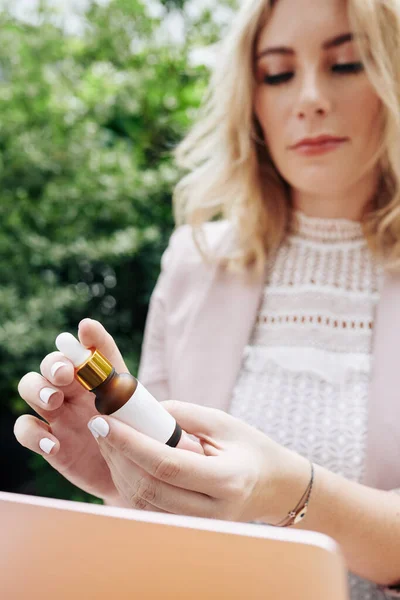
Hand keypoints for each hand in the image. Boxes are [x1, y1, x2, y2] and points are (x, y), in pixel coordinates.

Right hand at [14, 318, 128, 504]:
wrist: (131, 473)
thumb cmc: (132, 430)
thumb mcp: (130, 400)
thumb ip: (113, 368)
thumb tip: (89, 328)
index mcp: (93, 376)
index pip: (79, 351)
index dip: (79, 343)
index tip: (85, 334)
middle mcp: (71, 389)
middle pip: (49, 365)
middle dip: (53, 366)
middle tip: (65, 376)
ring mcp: (56, 414)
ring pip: (30, 388)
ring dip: (37, 390)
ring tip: (53, 402)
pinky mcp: (47, 440)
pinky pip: (25, 429)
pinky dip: (33, 434)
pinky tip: (52, 445)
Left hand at [88, 400, 309, 521]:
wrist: (272, 485)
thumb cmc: (249, 448)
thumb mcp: (222, 422)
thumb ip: (182, 415)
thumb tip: (140, 411)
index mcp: (227, 480)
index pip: (167, 465)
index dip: (130, 444)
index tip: (105, 421)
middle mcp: (213, 510)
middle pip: (149, 487)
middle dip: (117, 454)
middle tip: (100, 426)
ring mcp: (200, 525)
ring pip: (142, 502)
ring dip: (118, 469)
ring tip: (108, 439)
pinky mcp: (188, 528)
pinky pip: (147, 509)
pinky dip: (129, 483)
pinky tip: (123, 459)